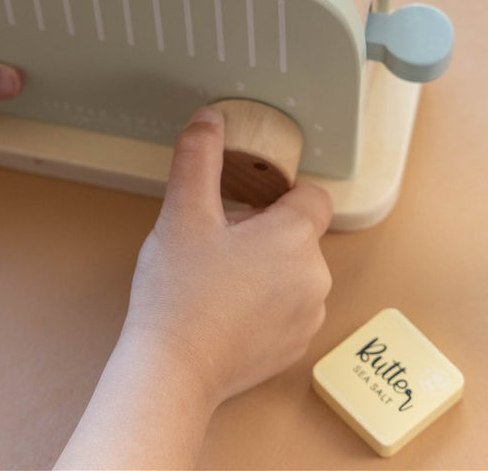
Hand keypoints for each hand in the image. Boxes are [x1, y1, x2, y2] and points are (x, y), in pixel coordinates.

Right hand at [126, 106, 332, 405]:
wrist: (173, 370)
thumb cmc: (179, 288)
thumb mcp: (183, 212)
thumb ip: (198, 157)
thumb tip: (210, 116)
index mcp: (294, 237)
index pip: (313, 196)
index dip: (281, 193)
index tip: (247, 203)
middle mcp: (315, 277)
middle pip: (298, 234)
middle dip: (264, 230)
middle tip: (217, 243)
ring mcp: (308, 318)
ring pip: (293, 271)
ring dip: (266, 267)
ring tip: (219, 278)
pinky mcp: (294, 350)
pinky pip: (289, 308)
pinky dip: (266, 304)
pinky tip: (227, 312)